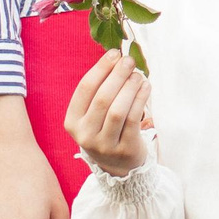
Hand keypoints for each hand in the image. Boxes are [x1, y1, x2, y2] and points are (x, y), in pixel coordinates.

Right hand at [63, 50, 150, 176]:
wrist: (118, 164)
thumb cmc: (106, 129)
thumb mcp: (94, 114)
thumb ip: (100, 89)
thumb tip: (116, 57)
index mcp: (72, 121)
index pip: (84, 89)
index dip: (100, 68)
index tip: (114, 53)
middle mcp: (84, 134)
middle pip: (102, 98)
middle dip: (117, 75)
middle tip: (129, 61)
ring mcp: (104, 144)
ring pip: (117, 110)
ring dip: (130, 87)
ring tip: (138, 75)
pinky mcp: (124, 149)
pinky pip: (133, 119)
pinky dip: (140, 99)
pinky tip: (145, 87)